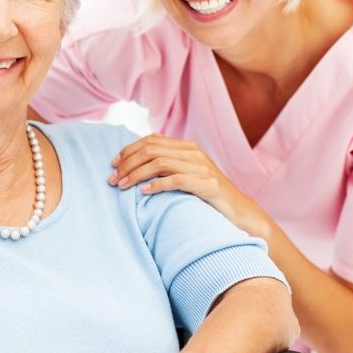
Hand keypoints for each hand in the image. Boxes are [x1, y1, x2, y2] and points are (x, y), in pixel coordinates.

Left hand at [108, 134, 269, 238]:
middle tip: (112, 179)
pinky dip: (157, 184)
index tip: (113, 164)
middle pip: (151, 149)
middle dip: (127, 163)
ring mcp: (202, 167)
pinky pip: (177, 180)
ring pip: (160, 162)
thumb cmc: (208, 196)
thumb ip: (168, 165)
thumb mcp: (187, 174)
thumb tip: (137, 164)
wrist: (239, 212)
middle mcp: (194, 153)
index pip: (151, 140)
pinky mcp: (208, 184)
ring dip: (136, 174)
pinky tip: (144, 192)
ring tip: (122, 186)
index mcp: (187, 147)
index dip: (128, 150)